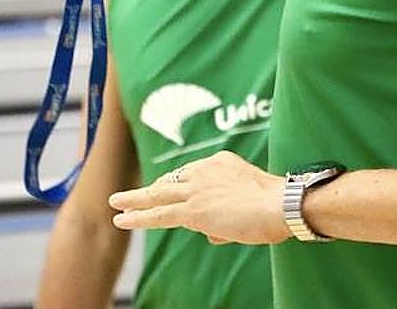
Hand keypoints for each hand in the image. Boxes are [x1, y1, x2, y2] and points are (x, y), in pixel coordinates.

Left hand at [108, 150, 290, 245]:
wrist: (280, 204)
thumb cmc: (275, 205)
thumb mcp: (250, 203)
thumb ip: (227, 217)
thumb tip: (212, 234)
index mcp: (221, 162)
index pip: (191, 175)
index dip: (178, 188)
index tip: (168, 193)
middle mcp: (205, 170)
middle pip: (170, 180)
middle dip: (150, 189)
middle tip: (131, 195)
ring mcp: (197, 189)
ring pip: (158, 195)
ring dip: (134, 200)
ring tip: (116, 204)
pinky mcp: (193, 210)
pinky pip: (159, 214)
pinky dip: (137, 217)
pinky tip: (121, 219)